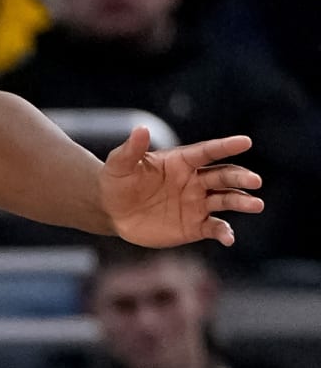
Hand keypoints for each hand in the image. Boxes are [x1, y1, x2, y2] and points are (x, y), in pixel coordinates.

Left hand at [99, 127, 263, 246]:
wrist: (111, 211)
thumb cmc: (116, 182)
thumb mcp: (119, 165)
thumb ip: (132, 149)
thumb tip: (141, 129)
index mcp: (180, 161)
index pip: (207, 152)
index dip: (225, 146)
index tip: (245, 141)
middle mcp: (194, 180)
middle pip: (223, 176)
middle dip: (240, 178)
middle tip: (254, 181)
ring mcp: (197, 203)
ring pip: (226, 200)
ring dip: (241, 201)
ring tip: (256, 204)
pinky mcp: (194, 225)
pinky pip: (214, 227)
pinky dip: (224, 232)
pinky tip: (229, 239)